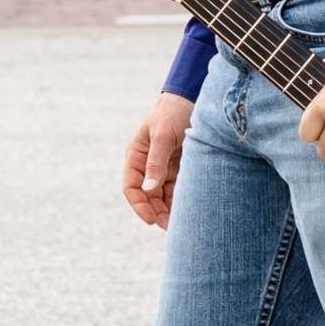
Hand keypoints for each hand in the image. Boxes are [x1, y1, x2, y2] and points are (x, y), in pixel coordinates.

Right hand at [122, 93, 192, 228]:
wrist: (193, 97)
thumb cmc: (173, 112)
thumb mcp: (163, 135)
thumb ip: (156, 162)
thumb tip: (148, 189)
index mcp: (136, 155)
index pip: (131, 187)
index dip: (139, 205)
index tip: (152, 220)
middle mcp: (148, 163)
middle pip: (147, 195)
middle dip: (157, 212)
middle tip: (172, 228)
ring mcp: (164, 165)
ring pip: (163, 194)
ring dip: (170, 209)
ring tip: (183, 223)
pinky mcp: (180, 166)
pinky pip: (177, 188)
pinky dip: (181, 199)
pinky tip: (191, 209)